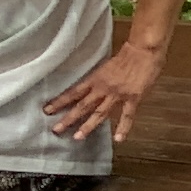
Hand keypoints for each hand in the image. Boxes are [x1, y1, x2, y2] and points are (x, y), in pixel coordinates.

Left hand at [43, 34, 167, 145]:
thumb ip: (101, 78)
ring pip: (100, 113)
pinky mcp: (133, 98)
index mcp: (95, 78)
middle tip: (56, 130)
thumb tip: (93, 88)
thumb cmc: (127, 54)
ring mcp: (117, 94)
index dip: (60, 101)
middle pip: (82, 106)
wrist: (144, 50)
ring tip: (77, 137)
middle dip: (69, 118)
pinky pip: (127, 115)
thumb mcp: (107, 66)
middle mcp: (103, 88)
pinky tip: (118, 139)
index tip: (47, 110)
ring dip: (88, 125)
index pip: (73, 92)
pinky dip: (123, 127)